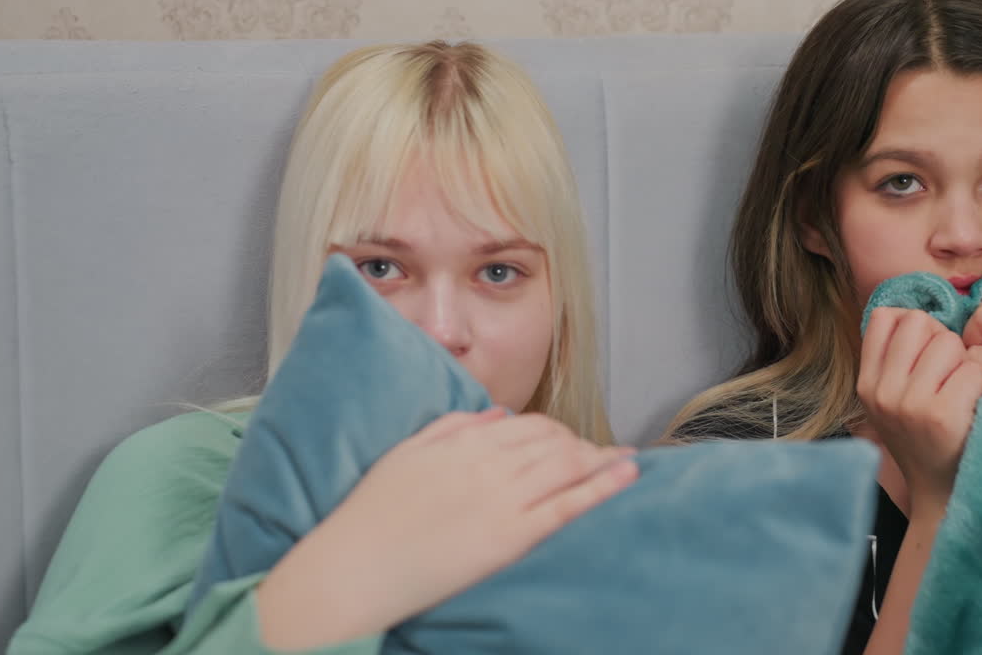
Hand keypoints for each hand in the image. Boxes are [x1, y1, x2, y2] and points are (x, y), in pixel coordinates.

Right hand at [257, 408, 637, 648]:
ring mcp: (502, 498)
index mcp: (464, 442)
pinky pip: (568, 505)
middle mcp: (489, 463)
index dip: (555, 431)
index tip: (566, 441)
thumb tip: (497, 414)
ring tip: (620, 462)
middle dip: (581, 445)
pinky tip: (627, 474)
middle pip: (554, 441)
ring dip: (599, 460)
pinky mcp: (511, 536)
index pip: (528, 425)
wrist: (354, 568)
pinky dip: (603, 486)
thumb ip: (453, 427)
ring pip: (567, 465)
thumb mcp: (407, 453)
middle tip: (596, 455)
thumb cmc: (372, 514)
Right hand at [857, 308, 981, 517]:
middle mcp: (881, 392)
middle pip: (919, 322)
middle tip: (949, 374)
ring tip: (962, 392)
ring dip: (964, 362)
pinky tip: (975, 406)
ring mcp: (909, 404)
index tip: (927, 351)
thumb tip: (914, 312)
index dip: (914, 326)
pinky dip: (981, 384)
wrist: (946, 496)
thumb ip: (893, 359)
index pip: (885, 317)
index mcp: (866, 384)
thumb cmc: (927, 440)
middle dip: (942, 341)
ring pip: (948, 342)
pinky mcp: (942, 416)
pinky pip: (972, 369)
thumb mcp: (892, 401)